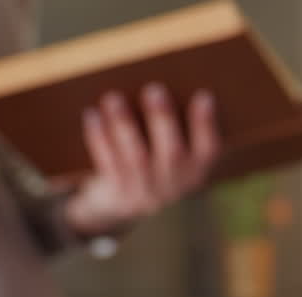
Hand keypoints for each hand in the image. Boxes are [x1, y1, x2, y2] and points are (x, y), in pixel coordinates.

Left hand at [63, 84, 219, 238]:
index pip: (209, 149)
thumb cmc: (148, 164)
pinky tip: (92, 116)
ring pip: (136, 157)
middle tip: (154, 89)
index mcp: (195, 171)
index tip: (204, 96)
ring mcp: (146, 192)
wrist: (118, 206)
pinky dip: (99, 139)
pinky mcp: (118, 193)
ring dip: (124, 125)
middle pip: (172, 152)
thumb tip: (160, 85)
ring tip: (114, 98)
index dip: (207, 124)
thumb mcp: (169, 157)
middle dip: (163, 119)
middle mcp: (175, 184)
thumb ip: (172, 129)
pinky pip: (108, 163)